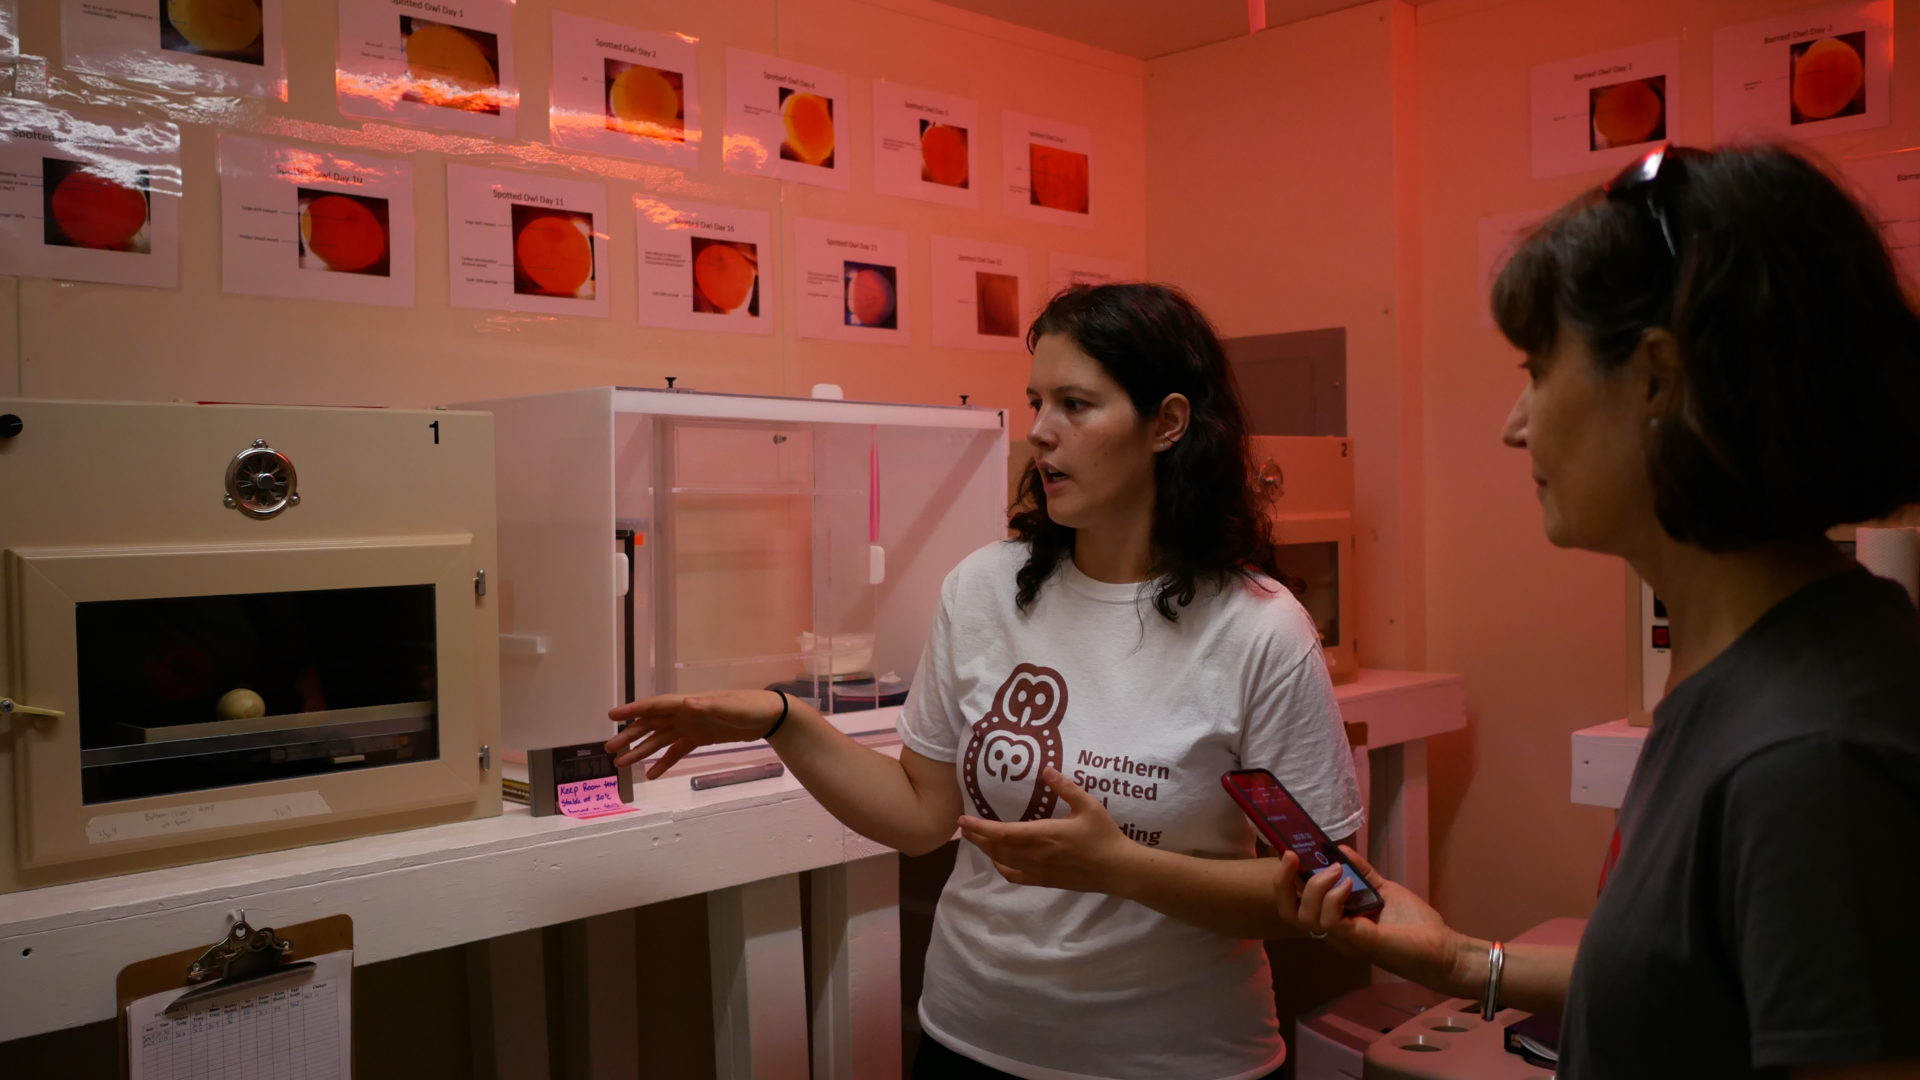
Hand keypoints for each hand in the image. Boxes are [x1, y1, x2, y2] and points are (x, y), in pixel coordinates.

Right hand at [605, 690, 782, 778]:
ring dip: (641, 750)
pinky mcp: (700, 738)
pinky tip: (652, 775)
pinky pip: (677, 751)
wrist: (769, 716)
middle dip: (630, 736)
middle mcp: (685, 714)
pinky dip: (664, 762)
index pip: (656, 706)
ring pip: (660, 739)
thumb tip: (687, 703)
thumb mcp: (732, 708)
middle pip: (651, 724)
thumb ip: (710, 707)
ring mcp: (692, 727)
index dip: (633, 711)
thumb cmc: (751, 707)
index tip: (612, 717)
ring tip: (622, 764)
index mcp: (689, 704)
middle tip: (610, 748)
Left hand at [956, 767, 1138, 892]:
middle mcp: (1036, 855)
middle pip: (997, 847)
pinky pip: (1016, 876)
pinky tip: (999, 859)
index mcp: (1044, 834)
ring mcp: (1039, 870)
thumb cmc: (1104, 835)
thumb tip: (1046, 769)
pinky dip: (1001, 867)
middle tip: (963, 826)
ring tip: (976, 839)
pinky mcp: (1045, 881)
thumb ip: (1066, 787)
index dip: (980, 828)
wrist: (1117, 869)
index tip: (964, 820)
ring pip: (1003, 861)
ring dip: (986, 850)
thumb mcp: (1088, 805)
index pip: (1003, 832)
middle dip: (977, 837)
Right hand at [1277, 845, 1471, 993]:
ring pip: (1303, 916)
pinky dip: (1333, 898)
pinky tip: (1349, 884)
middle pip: (1288, 912)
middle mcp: (1332, 932)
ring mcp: (1341, 939)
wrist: (1441, 949)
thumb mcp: (1384, 890)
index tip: (1291, 852)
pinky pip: (1327, 921)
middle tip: (1291, 856)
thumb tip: (1340, 849)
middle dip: (1282, 882)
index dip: (1285, 879)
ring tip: (1338, 872)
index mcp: (1335, 920)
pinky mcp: (1355, 941)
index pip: (1295, 903)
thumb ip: (1363, 873)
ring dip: (1314, 886)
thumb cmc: (1415, 924)